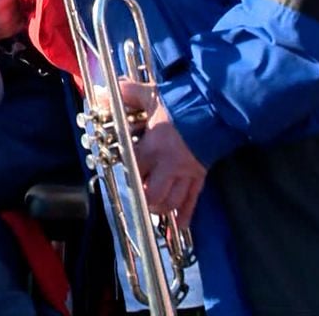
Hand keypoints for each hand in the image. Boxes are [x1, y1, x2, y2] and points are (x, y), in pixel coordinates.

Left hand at [111, 80, 206, 224]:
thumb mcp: (150, 94)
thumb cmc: (180, 102)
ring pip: (173, 202)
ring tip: (154, 208)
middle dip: (144, 198)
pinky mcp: (201, 175)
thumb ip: (127, 93)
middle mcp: (168, 165)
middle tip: (138, 195)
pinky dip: (187, 214)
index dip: (127, 174)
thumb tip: (103, 92)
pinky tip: (181, 226)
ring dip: (161, 208)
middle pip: (153, 194)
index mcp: (153, 147)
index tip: (123, 174)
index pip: (134, 169)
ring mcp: (186, 173)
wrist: (215, 106)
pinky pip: (193, 199)